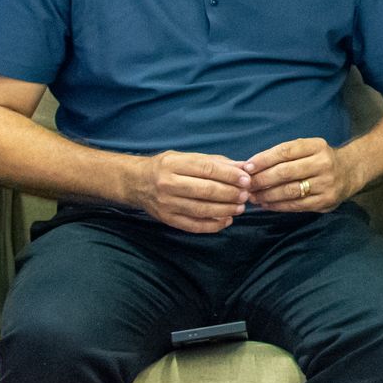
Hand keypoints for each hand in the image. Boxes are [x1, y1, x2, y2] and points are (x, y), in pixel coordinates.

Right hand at [133, 151, 250, 233]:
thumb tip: (242, 167)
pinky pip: (192, 225)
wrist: (136, 182)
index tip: (246, 179)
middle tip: (245, 195)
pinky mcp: (166, 219)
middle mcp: (168, 184)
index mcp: (174, 164)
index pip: (207, 169)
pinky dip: (212, 225)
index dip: (229, 175)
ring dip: (224, 210)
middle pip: (205, 190)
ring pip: (200, 209)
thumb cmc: (167, 167)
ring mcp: (166, 203)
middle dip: (230, 194)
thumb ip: (214, 162)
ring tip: (240, 208)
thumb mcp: (186, 157)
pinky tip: (226, 221)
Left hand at [246, 138, 359, 212]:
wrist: (351, 171)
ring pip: (289, 191)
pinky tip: (266, 204)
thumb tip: (252, 167)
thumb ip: (285, 154)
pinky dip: (278, 206)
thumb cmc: (321, 159)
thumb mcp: (309, 148)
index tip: (247, 167)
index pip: (285, 151)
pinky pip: (296, 205)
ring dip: (267, 195)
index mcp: (317, 146)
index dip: (263, 159)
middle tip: (246, 185)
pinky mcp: (326, 200)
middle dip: (261, 179)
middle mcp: (323, 163)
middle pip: (285, 172)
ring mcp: (326, 183)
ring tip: (253, 197)